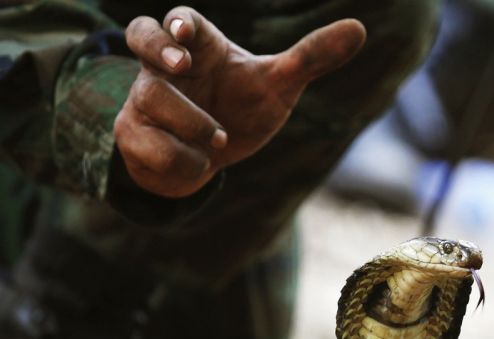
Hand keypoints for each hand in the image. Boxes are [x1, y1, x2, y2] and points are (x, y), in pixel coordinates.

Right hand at [115, 6, 365, 197]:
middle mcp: (166, 67)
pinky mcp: (134, 135)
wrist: (207, 159)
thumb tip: (359, 28)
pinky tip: (201, 162)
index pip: (181, 21)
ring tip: (218, 141)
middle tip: (179, 64)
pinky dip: (179, 157)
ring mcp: (144, 100)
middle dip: (155, 46)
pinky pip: (145, 144)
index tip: (187, 34)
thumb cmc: (240, 109)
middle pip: (140, 34)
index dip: (179, 24)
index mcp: (200, 47)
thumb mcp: (278, 86)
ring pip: (151, 99)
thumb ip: (311, 58)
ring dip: (189, 123)